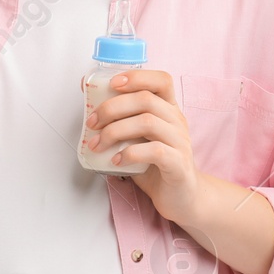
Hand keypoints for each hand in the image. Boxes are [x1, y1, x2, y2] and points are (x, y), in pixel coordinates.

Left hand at [84, 68, 202, 225]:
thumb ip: (122, 121)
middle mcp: (177, 121)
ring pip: (147, 122)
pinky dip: (130, 153)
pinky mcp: (178, 164)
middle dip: (112, 108)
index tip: (111, 84)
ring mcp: (180, 142)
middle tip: (92, 123)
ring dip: (115, 131)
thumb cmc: (156, 164)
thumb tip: (90, 103)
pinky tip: (116, 160)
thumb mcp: (138, 137)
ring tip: (98, 144)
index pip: (161, 80)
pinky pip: (154, 151)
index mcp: (169, 109)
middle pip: (146, 99)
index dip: (136, 76)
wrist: (183, 197)